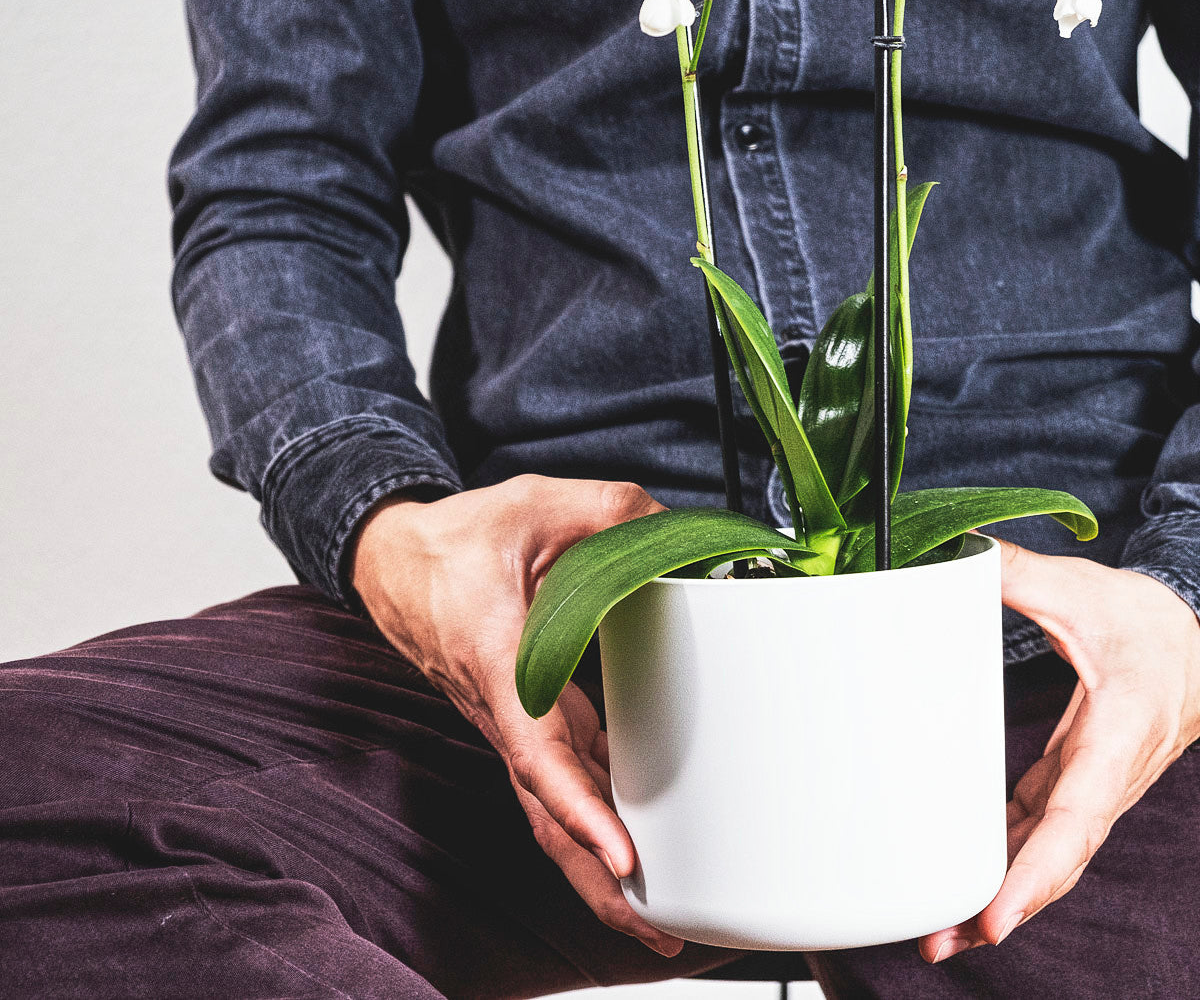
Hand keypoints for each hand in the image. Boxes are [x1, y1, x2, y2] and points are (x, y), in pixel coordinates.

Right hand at [348, 475, 684, 956]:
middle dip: (597, 884)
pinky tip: (633, 848)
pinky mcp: (523, 722)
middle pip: (546, 814)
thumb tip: (674, 529)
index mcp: (498, 660)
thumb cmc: (456, 541)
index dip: (578, 810)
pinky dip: (591, 826)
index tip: (621, 858)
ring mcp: (510, 723)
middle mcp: (501, 710)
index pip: (537, 752)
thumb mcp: (536, 502)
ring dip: (596, 868)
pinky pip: (557, 786)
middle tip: (661, 930)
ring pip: (551, 812)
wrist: (396, 559)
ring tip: (659, 916)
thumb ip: (613, 509)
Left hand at [921, 539, 1199, 963]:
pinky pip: (1041, 831)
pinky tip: (965, 881)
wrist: (1192, 646)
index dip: (1037, 870)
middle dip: (1005, 907)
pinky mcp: (1076, 781)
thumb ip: (1017, 574)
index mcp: (1117, 733)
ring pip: (1049, 854)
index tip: (997, 913)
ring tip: (940, 932)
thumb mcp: (1082, 591)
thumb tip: (954, 551)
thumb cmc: (1147, 625)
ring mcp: (1092, 786)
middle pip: (1058, 857)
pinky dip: (1006, 860)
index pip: (1076, 815)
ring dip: (1000, 894)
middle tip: (941, 941)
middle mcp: (1107, 775)